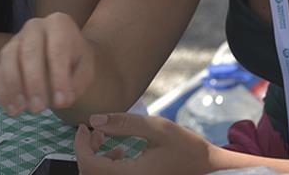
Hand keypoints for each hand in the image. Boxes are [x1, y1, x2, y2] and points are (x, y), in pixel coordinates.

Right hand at [0, 12, 95, 115]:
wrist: (65, 55)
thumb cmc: (77, 61)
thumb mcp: (86, 69)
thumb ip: (78, 82)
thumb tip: (64, 100)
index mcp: (58, 23)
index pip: (58, 49)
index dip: (59, 77)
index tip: (62, 103)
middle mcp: (34, 27)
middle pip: (29, 51)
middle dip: (33, 82)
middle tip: (39, 109)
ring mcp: (16, 40)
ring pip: (8, 58)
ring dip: (13, 86)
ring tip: (21, 110)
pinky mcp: (4, 57)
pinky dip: (2, 92)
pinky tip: (13, 110)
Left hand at [75, 113, 219, 174]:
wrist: (208, 169)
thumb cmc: (186, 147)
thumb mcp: (157, 128)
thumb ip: (125, 123)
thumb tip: (94, 120)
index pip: (89, 164)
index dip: (80, 144)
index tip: (84, 126)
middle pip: (89, 173)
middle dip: (86, 149)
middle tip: (96, 129)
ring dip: (95, 158)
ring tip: (106, 138)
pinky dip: (107, 165)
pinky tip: (120, 151)